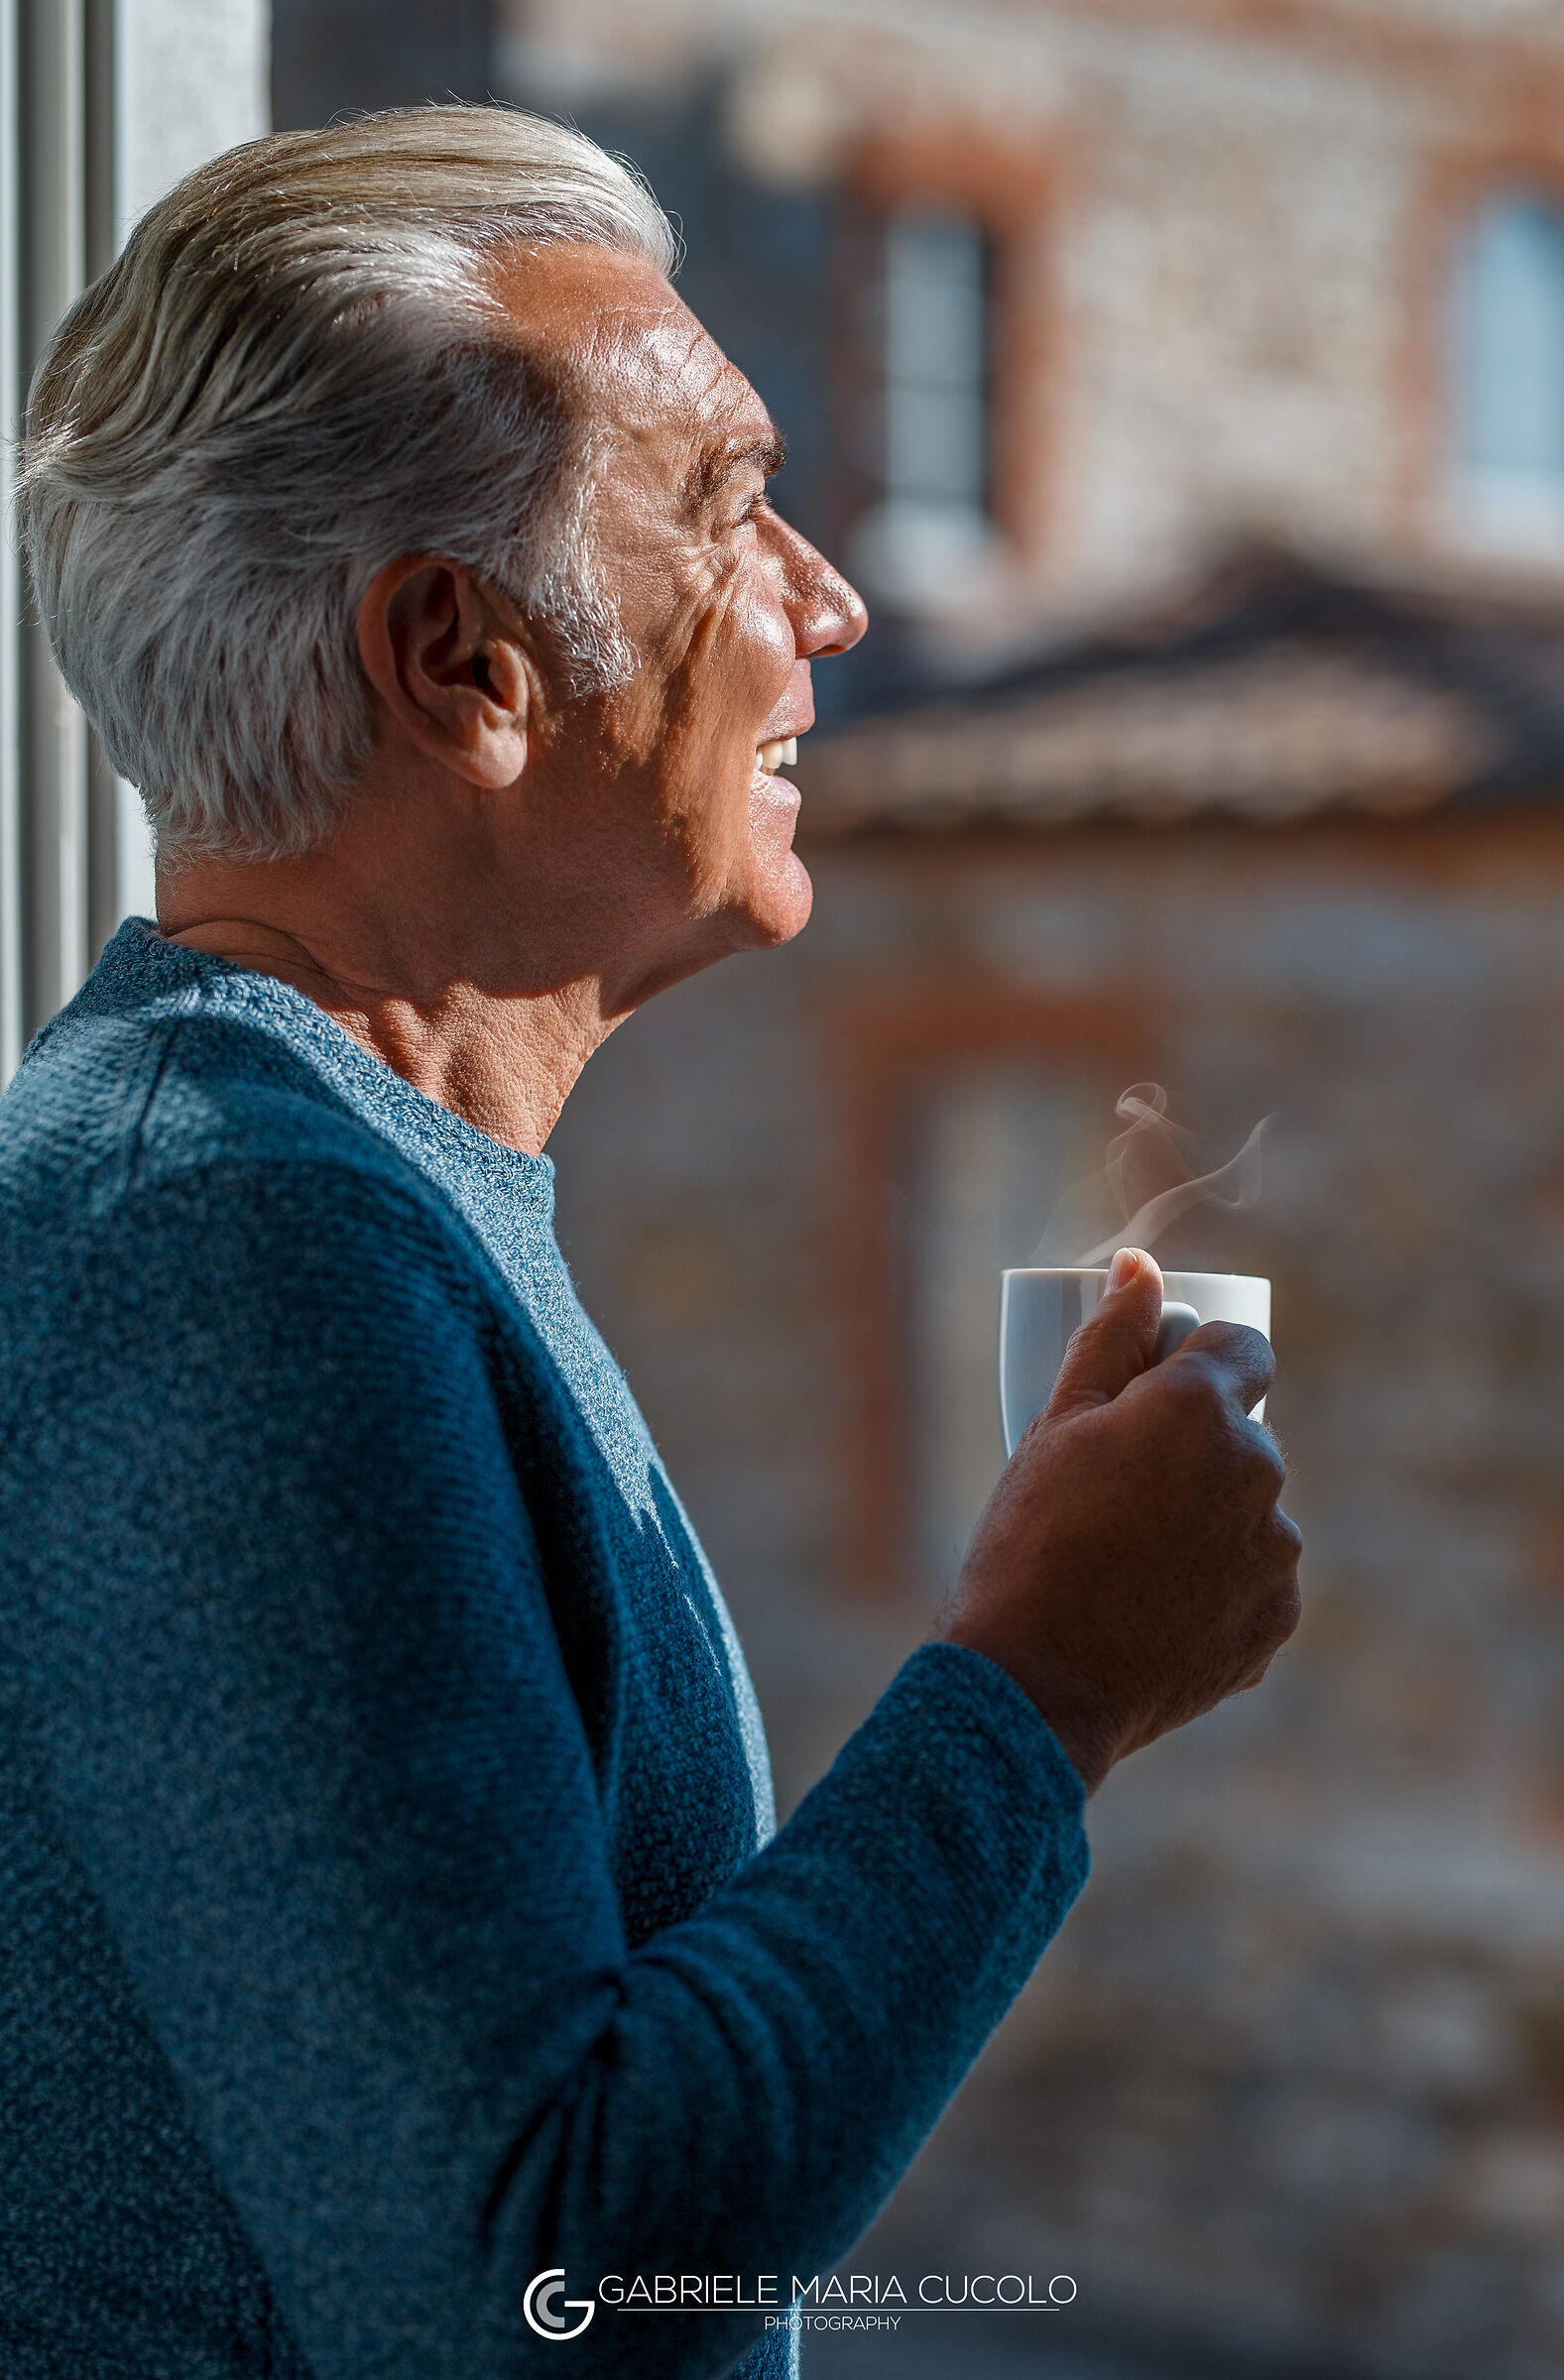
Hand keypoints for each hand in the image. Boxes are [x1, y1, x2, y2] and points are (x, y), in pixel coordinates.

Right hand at [936, 1248, 1300, 1793]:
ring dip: (1209, 1518)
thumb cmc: (1029, 1544)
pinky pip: (1254, 1579)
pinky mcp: (1276, 1619)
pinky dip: (1217, 1584)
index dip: (1200, 1361)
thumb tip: (1141, 1265)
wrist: (1037, 1685)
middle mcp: (1257, 1470)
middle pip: (1243, 1433)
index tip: (1159, 1390)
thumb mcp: (1053, 1427)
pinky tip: (1154, 1607)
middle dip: (1195, 1448)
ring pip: (1249, 1509)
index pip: (1242, 1347)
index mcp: (1199, 1408)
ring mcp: (1274, 1551)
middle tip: (1119, 1492)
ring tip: (1129, 1561)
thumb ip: (1109, 1338)